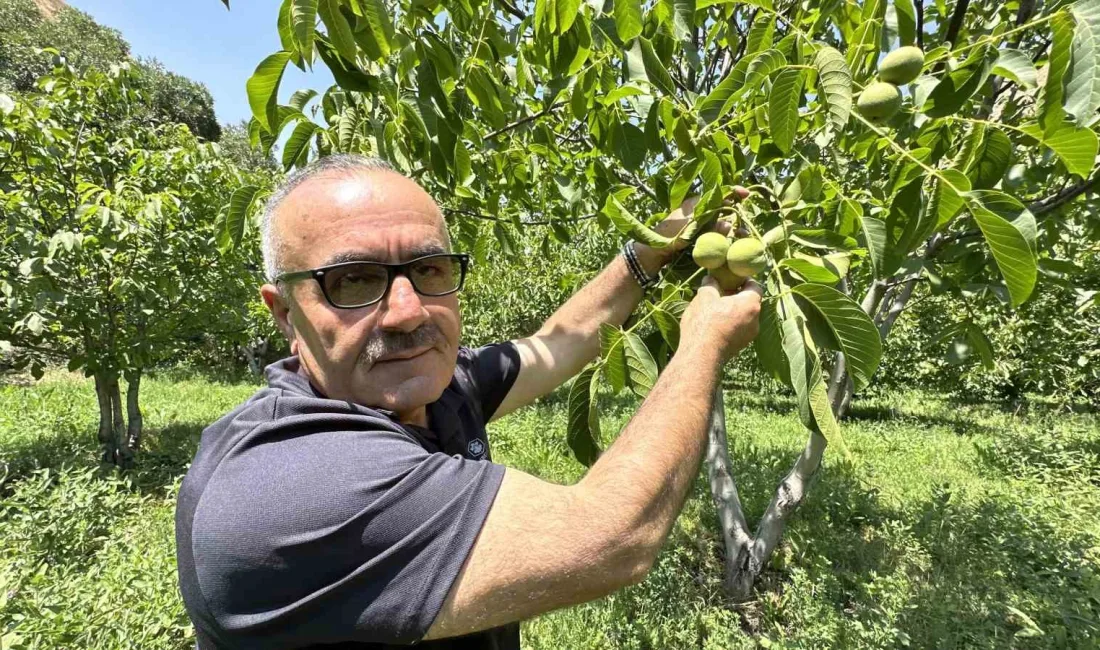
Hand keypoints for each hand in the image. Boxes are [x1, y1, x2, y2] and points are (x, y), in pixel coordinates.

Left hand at [633, 187, 750, 273]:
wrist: (655, 250)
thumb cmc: (668, 232)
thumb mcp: (688, 223)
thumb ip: (707, 222)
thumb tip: (729, 223)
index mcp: (697, 202)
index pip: (719, 192)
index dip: (734, 191)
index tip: (746, 194)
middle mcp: (702, 211)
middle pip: (726, 209)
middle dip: (738, 215)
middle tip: (745, 226)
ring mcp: (703, 224)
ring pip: (724, 223)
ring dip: (734, 229)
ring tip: (741, 237)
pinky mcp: (702, 237)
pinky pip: (718, 235)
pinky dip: (726, 238)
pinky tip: (733, 243)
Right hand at [679, 277, 762, 362]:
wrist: (701, 355)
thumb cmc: (705, 323)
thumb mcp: (704, 297)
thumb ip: (710, 284)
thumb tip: (711, 278)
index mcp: (751, 304)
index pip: (755, 285)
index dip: (743, 280)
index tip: (730, 278)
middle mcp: (756, 320)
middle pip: (749, 302)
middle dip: (735, 296)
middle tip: (719, 293)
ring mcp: (749, 336)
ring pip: (743, 317)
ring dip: (731, 312)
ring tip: (713, 310)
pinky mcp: (740, 346)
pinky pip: (737, 329)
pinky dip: (729, 324)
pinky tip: (713, 325)